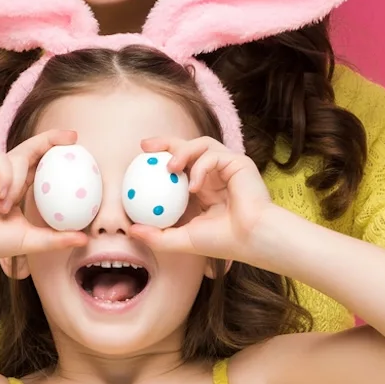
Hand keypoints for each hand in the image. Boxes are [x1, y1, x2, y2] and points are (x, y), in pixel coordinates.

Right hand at [0, 130, 90, 264]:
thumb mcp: (31, 238)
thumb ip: (57, 238)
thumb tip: (85, 239)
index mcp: (17, 186)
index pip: (40, 164)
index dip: (56, 152)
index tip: (76, 144)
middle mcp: (5, 174)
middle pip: (32, 149)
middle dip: (51, 138)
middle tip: (71, 137)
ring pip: (17, 159)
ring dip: (17, 184)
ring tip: (4, 207)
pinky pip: (1, 161)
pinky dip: (5, 179)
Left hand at [128, 136, 277, 264]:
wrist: (252, 240)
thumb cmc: (223, 241)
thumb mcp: (183, 238)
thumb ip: (158, 236)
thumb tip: (132, 231)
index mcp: (202, 188)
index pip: (180, 164)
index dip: (160, 157)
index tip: (140, 159)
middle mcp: (214, 174)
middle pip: (188, 147)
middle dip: (166, 142)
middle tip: (146, 147)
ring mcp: (227, 167)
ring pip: (201, 145)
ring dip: (183, 152)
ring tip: (170, 167)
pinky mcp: (239, 163)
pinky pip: (214, 155)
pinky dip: (201, 168)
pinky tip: (194, 186)